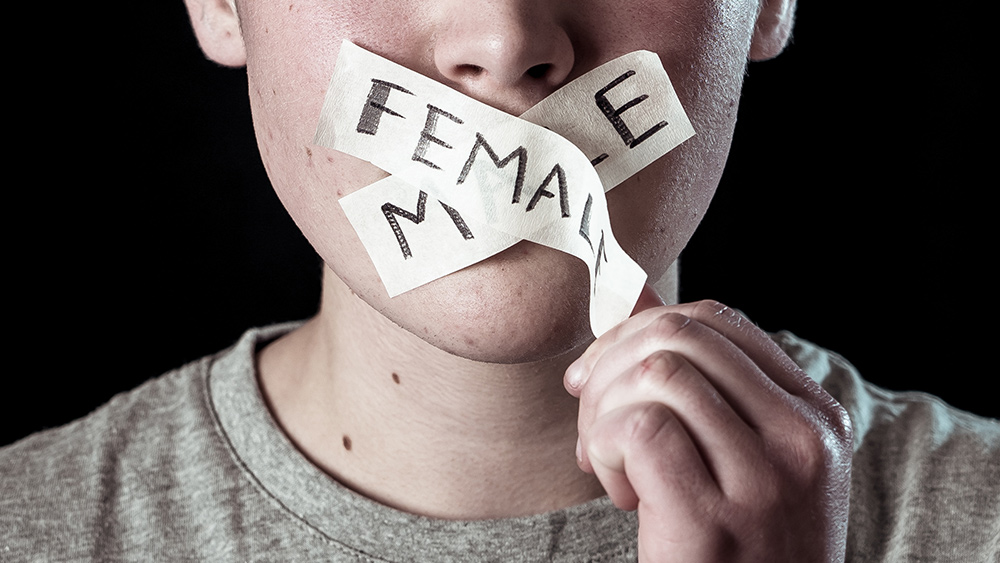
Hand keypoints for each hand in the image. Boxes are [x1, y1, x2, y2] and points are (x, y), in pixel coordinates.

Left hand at [565, 288, 852, 561]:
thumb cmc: (739, 544)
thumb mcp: (740, 456)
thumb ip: (699, 383)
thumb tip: (635, 299)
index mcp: (813, 414)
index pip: (718, 320)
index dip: (641, 330)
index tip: (600, 372)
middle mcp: (803, 439)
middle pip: (680, 335)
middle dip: (610, 363)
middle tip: (589, 414)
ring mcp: (767, 480)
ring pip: (657, 374)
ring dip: (605, 413)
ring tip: (612, 464)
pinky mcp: (715, 520)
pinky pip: (639, 428)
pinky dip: (606, 448)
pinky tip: (619, 491)